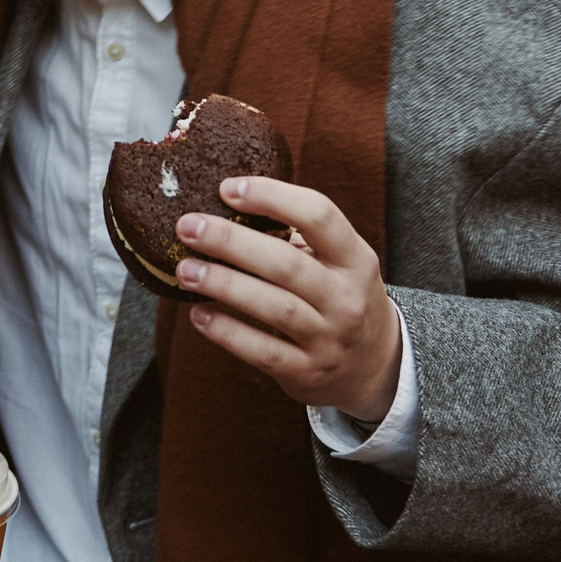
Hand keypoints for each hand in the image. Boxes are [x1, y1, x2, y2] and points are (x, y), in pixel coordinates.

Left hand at [174, 177, 401, 423]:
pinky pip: (262, 351)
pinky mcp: (307, 372)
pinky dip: (227, 332)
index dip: (271, 196)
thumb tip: (227, 204)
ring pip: (274, 308)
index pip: (319, 215)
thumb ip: (299, 235)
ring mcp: (329, 338)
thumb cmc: (340, 296)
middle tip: (188, 227)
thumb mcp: (340, 262)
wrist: (375, 365)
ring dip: (224, 285)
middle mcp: (346, 298)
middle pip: (286, 263)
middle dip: (231, 242)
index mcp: (355, 258)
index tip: (227, 189)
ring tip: (185, 269)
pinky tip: (198, 314)